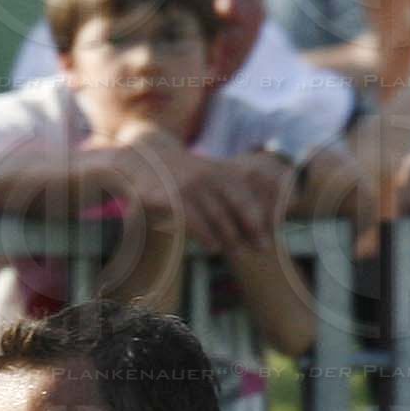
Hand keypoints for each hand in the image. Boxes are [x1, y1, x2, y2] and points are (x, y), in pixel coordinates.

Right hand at [108, 127, 276, 254]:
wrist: (142, 159)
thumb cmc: (180, 174)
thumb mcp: (208, 172)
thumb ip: (230, 188)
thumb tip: (258, 211)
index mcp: (219, 171)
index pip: (246, 196)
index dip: (260, 218)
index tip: (268, 238)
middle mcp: (206, 176)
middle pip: (235, 208)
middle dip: (250, 230)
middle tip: (260, 249)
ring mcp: (188, 187)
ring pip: (217, 216)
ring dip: (230, 236)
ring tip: (237, 251)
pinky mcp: (170, 199)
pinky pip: (193, 221)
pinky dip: (206, 235)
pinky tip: (213, 246)